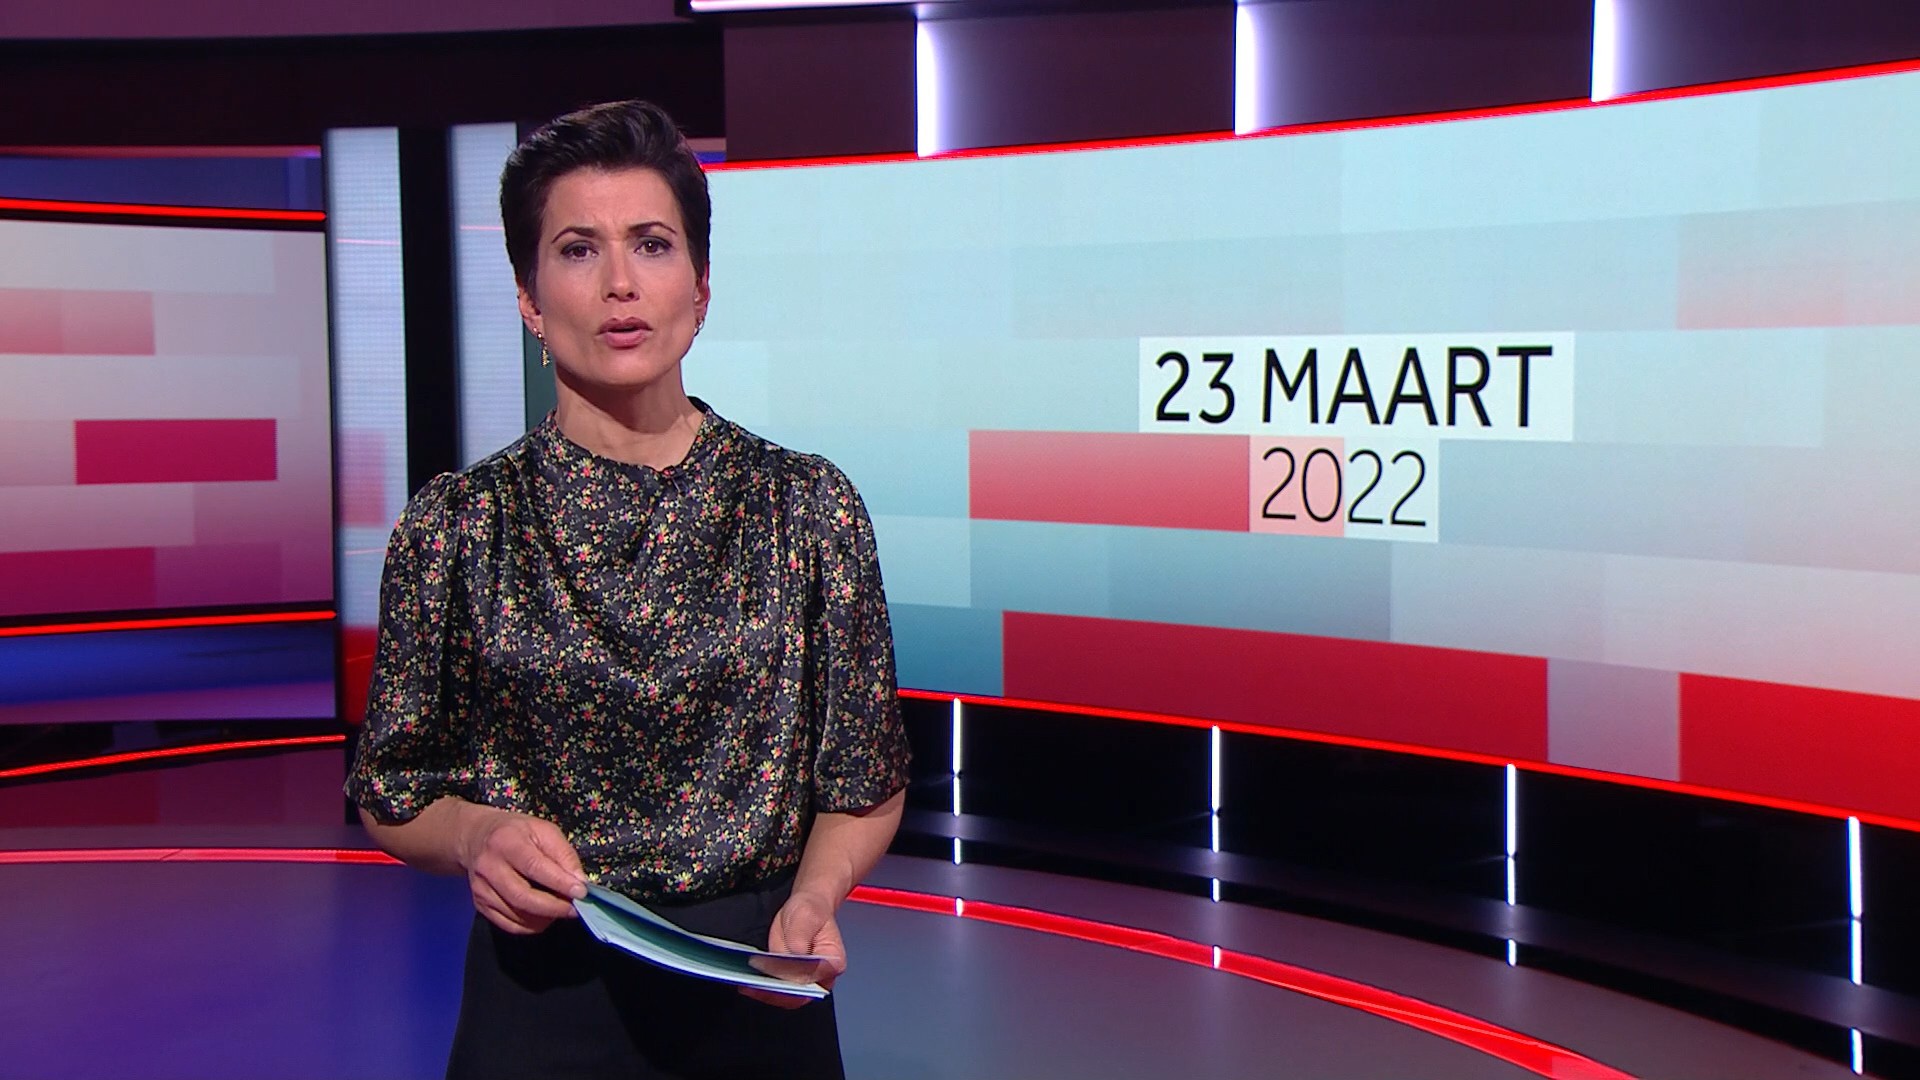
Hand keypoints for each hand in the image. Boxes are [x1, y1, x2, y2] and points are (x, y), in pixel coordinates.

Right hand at [455, 806, 588, 934]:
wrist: (478, 837)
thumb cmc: (517, 832)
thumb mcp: (544, 830)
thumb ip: (563, 854)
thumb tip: (579, 882)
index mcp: (506, 842)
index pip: (535, 867)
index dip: (559, 883)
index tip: (581, 892)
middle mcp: (489, 867)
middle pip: (523, 897)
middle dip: (554, 907)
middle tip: (575, 909)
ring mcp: (481, 889)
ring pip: (516, 915)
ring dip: (545, 918)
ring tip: (561, 910)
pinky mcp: (480, 905)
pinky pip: (508, 925)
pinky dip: (531, 926)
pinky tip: (544, 916)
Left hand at [741, 890, 846, 1007]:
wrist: (804, 909)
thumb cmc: (810, 911)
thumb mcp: (805, 917)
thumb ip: (801, 937)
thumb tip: (795, 955)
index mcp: (832, 962)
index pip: (812, 978)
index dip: (792, 977)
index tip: (774, 969)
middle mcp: (821, 977)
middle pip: (799, 994)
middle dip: (776, 991)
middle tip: (755, 983)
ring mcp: (804, 981)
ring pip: (786, 997)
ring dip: (765, 992)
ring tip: (747, 983)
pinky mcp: (790, 980)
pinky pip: (776, 991)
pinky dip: (761, 989)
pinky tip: (748, 982)